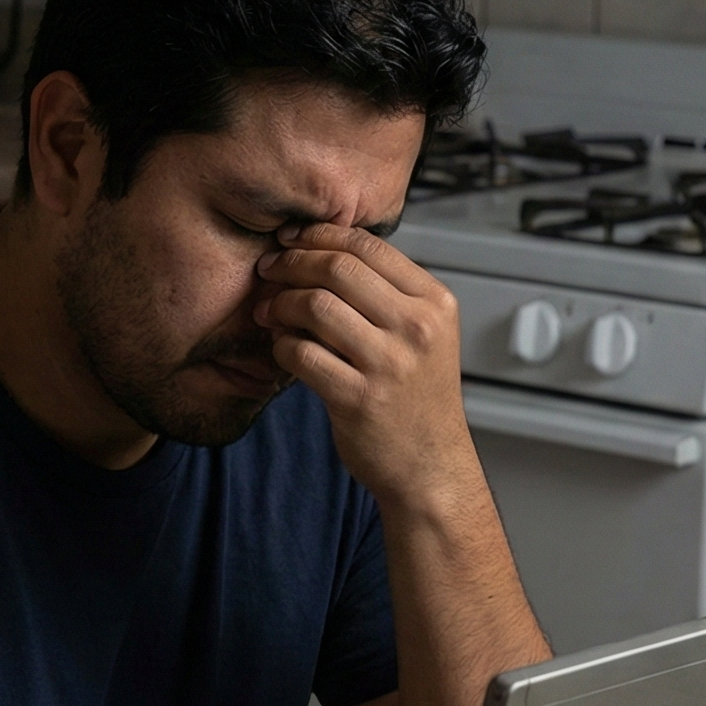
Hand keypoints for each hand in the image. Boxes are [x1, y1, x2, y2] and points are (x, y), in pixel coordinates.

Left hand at [254, 224, 474, 508]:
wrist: (431, 469)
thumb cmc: (421, 402)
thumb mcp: (426, 337)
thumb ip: (389, 295)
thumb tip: (324, 251)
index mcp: (435, 304)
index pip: (369, 247)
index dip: (320, 236)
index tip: (293, 240)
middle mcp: (417, 330)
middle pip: (338, 269)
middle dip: (292, 263)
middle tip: (270, 271)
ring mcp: (389, 366)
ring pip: (315, 306)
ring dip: (281, 304)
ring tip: (270, 312)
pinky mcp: (358, 399)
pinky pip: (301, 354)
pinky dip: (282, 346)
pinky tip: (283, 349)